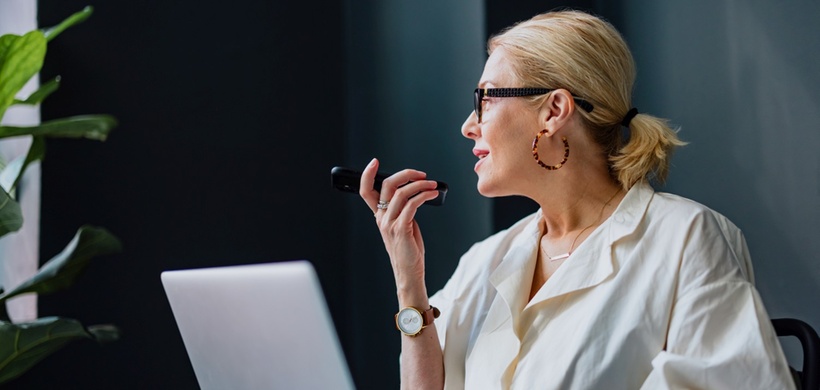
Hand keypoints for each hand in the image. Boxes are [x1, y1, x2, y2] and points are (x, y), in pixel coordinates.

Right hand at [359, 158, 439, 300]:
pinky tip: (432, 194)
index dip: (367, 175)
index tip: (374, 162)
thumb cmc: (408, 251)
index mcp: (379, 216)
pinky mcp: (401, 229)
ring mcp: (390, 224)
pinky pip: (412, 204)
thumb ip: (403, 210)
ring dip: (420, 185)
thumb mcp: (403, 226)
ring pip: (402, 193)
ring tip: (433, 185)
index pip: (366, 191)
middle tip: (421, 174)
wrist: (409, 273)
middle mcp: (381, 218)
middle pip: (386, 185)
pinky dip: (424, 195)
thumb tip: (413, 194)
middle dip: (405, 174)